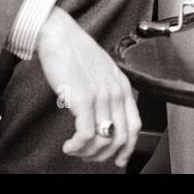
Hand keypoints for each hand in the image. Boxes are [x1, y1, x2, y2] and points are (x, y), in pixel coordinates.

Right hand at [36, 8, 140, 166]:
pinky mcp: (82, 98)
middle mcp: (115, 93)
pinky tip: (69, 146)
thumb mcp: (102, 71)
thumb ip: (108, 92)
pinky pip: (86, 135)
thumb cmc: (76, 51)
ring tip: (75, 150)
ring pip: (104, 141)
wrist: (58, 34)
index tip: (116, 159)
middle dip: (104, 155)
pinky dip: (77, 147)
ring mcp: (100, 96)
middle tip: (88, 157)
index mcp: (123, 86)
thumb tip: (105, 118)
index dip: (126, 149)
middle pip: (120, 139)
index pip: (134, 127)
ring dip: (88, 153)